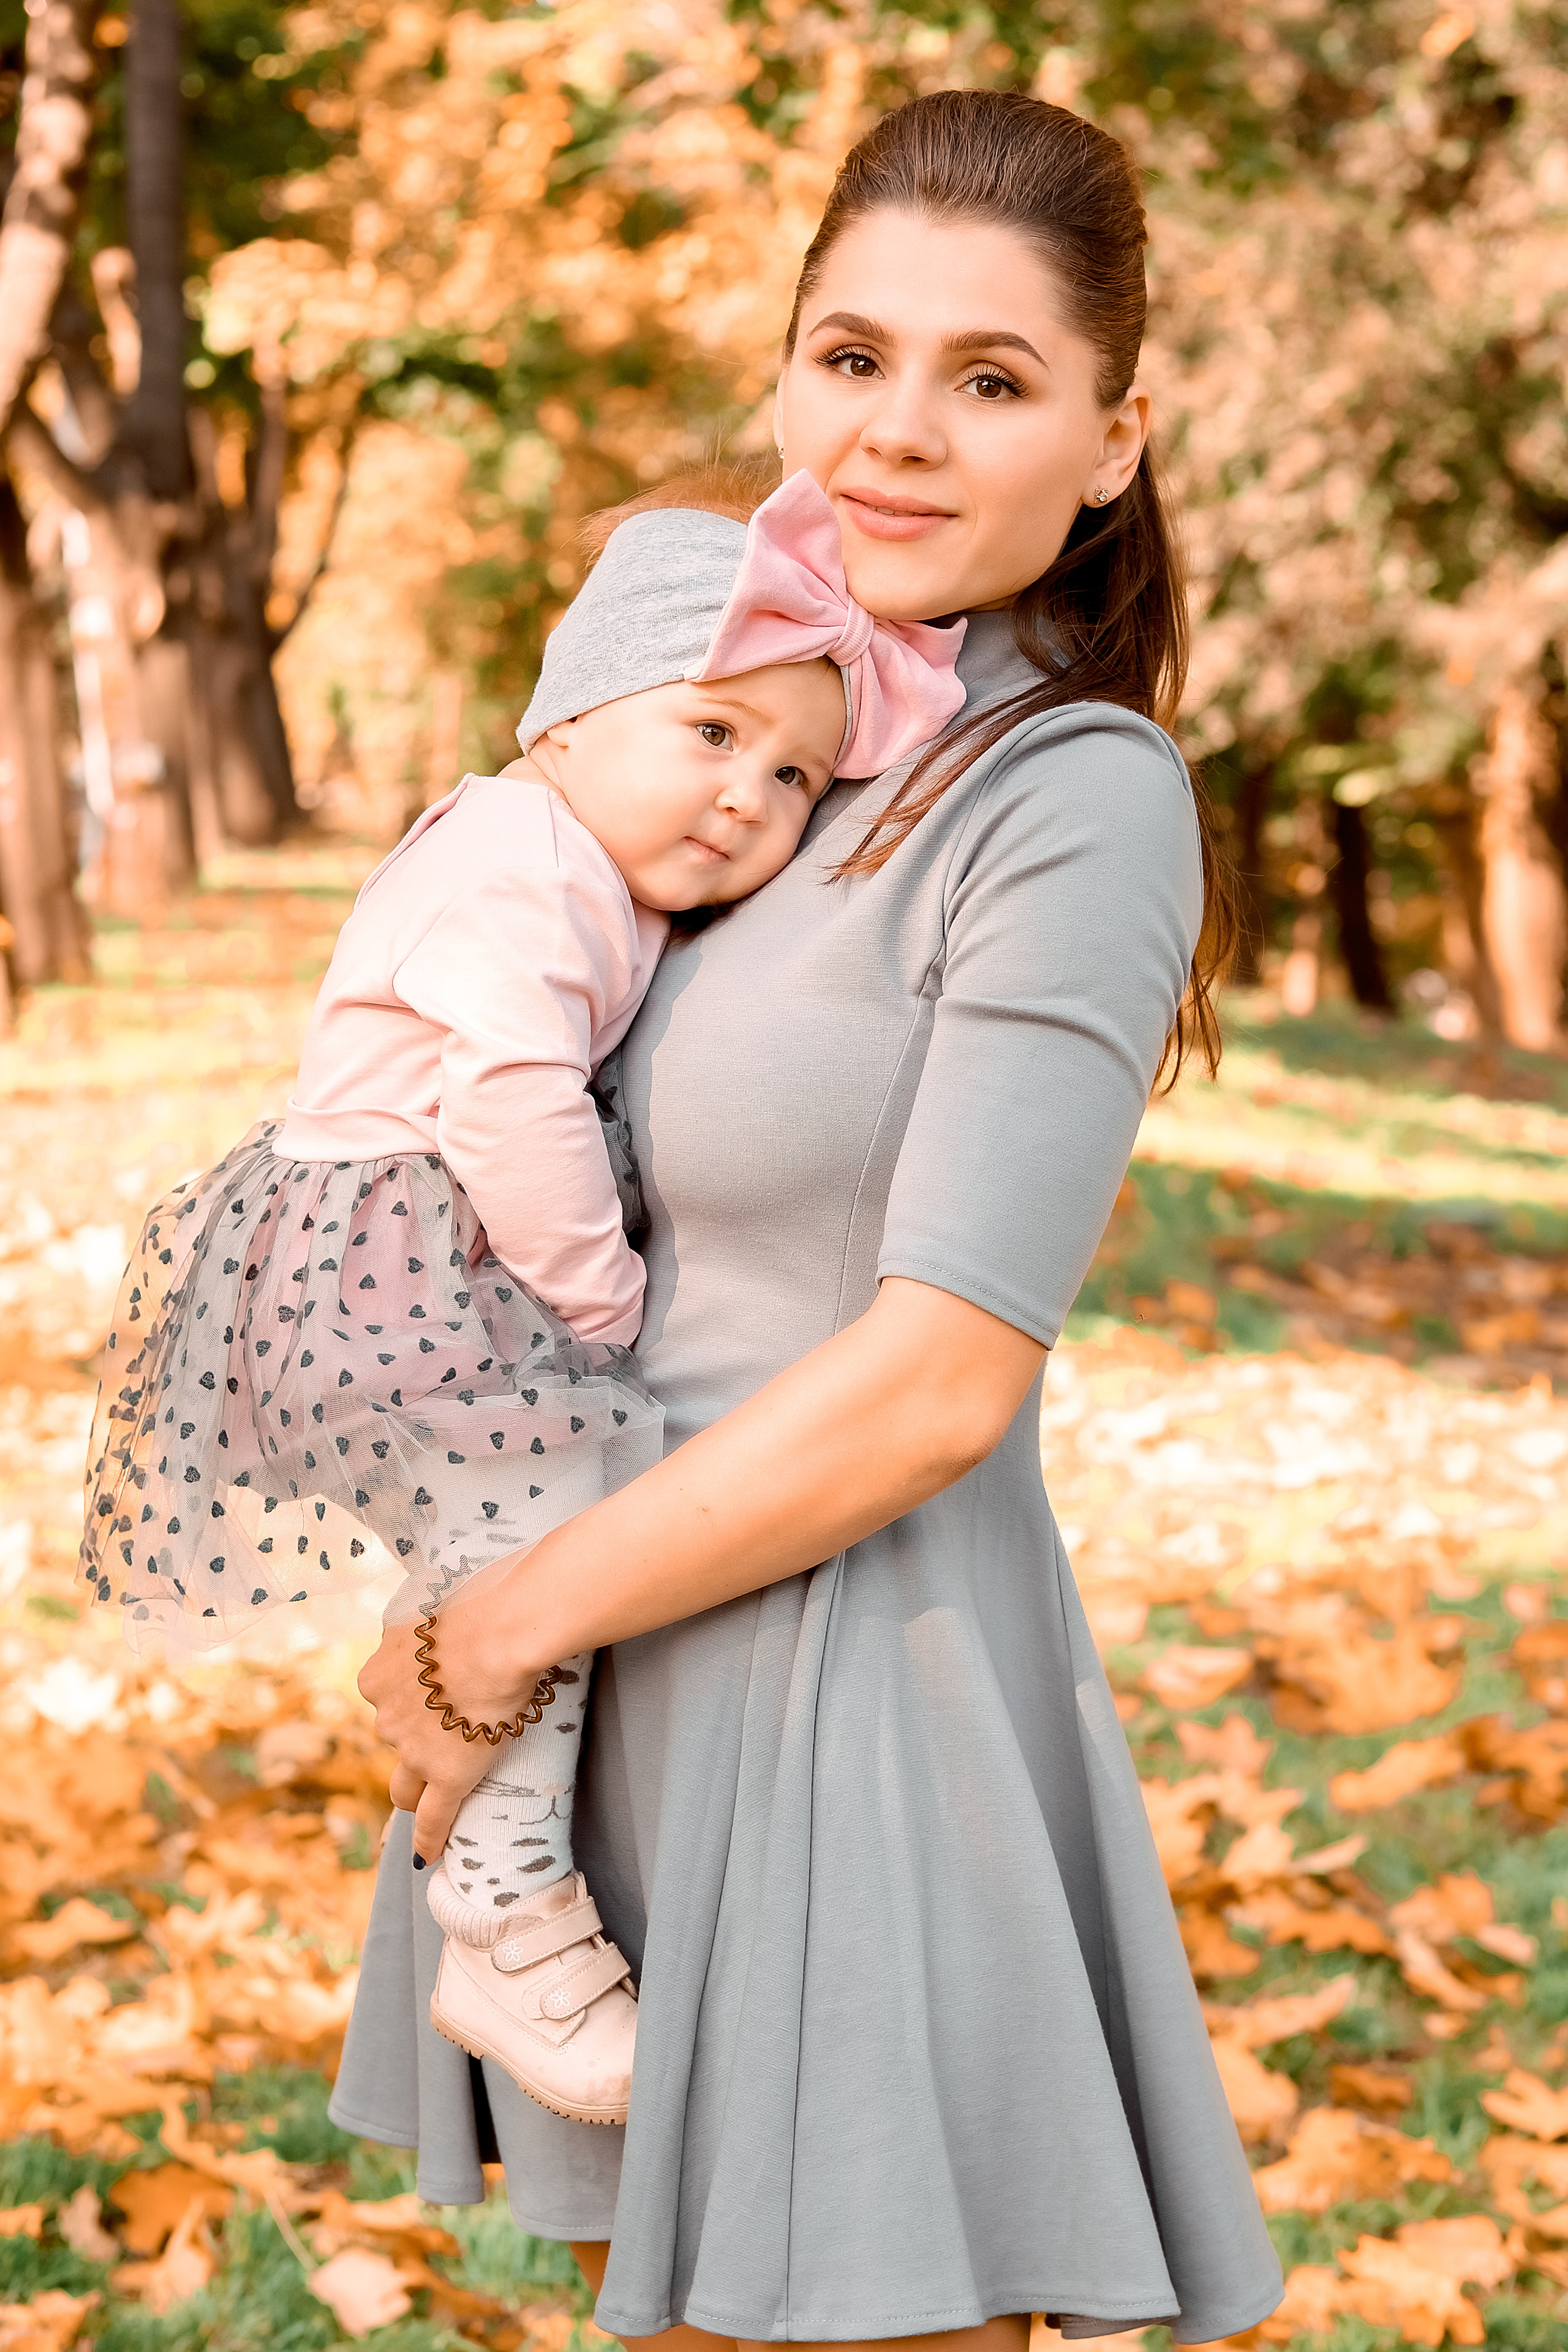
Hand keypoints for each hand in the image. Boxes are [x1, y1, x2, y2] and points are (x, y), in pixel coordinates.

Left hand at [357, 1579, 554, 1861]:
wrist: (500, 1631)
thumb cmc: (475, 1604)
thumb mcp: (429, 1605)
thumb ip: (420, 1626)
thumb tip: (429, 1621)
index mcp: (376, 1674)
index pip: (384, 1696)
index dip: (409, 1697)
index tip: (430, 1694)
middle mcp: (386, 1716)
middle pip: (394, 1739)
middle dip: (414, 1737)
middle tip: (448, 1727)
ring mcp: (415, 1750)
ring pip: (406, 1781)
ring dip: (417, 1785)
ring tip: (431, 1794)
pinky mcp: (450, 1775)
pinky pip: (434, 1818)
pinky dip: (429, 1838)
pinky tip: (428, 1855)